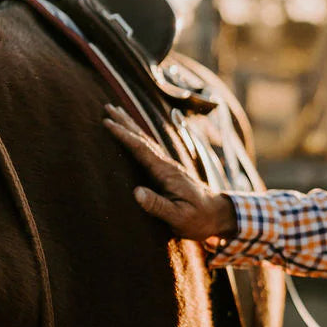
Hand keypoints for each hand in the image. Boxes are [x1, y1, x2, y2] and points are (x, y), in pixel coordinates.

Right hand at [103, 104, 238, 243]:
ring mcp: (169, 167)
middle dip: (125, 123)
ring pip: (146, 142)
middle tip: (108, 107)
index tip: (108, 123)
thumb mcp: (179, 218)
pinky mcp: (168, 172)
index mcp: (167, 173)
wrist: (218, 215)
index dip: (124, 136)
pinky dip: (138, 139)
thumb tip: (136, 192)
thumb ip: (158, 206)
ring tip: (117, 113)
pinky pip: (149, 151)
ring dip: (131, 127)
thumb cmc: (199, 219)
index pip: (142, 150)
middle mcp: (167, 165)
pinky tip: (133, 136)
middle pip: (143, 139)